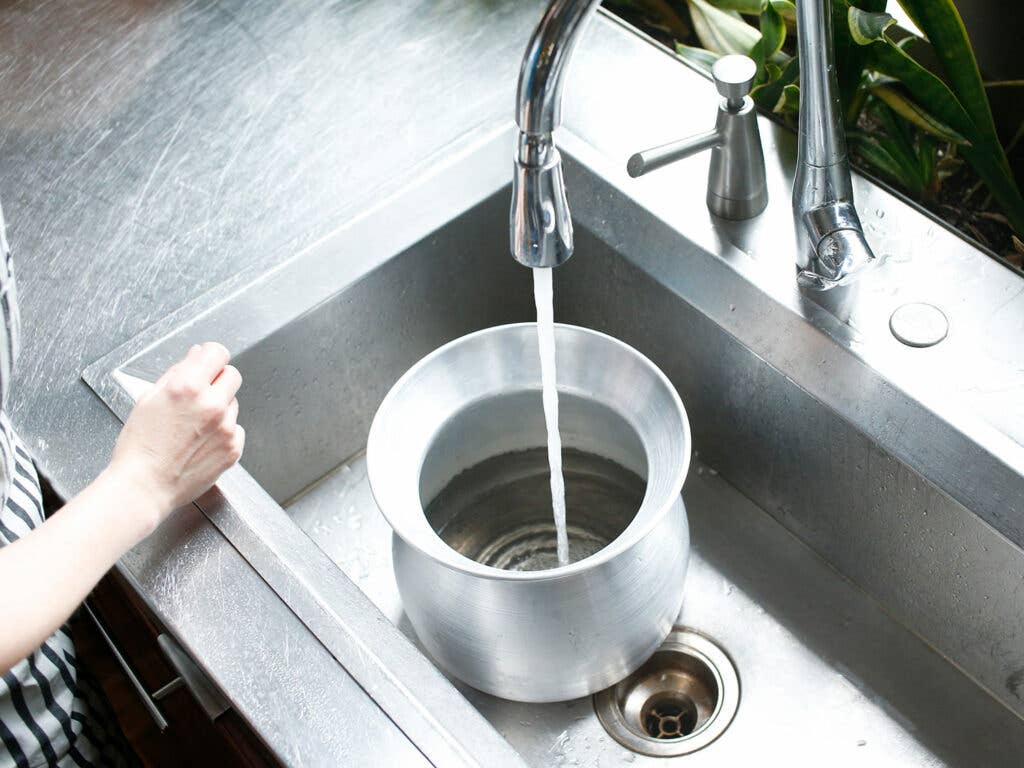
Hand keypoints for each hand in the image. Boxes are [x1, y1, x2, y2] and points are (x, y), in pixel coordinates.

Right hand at [108, 342, 243, 529]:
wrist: (145, 486)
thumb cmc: (140, 447)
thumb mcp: (148, 399)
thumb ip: (177, 372)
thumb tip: (196, 355)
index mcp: (187, 387)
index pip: (217, 353)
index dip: (210, 356)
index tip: (206, 362)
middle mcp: (211, 404)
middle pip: (232, 374)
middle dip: (217, 379)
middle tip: (200, 394)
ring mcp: (226, 427)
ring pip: (233, 403)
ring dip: (219, 407)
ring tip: (193, 426)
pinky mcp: (234, 447)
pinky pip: (236, 428)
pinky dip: (223, 431)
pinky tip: (201, 442)